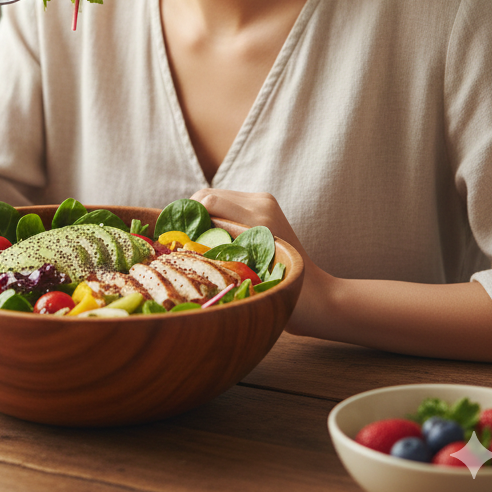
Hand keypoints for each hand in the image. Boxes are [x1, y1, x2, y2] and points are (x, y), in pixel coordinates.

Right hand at [190, 187, 335, 336]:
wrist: (317, 297)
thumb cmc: (282, 292)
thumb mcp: (243, 273)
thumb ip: (216, 246)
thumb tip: (183, 237)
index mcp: (256, 216)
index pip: (206, 201)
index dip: (186, 217)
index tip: (174, 237)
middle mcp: (260, 202)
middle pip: (207, 195)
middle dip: (191, 215)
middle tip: (180, 239)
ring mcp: (264, 202)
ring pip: (216, 197)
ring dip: (203, 215)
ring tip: (195, 240)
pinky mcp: (265, 206)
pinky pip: (228, 203)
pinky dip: (216, 216)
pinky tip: (213, 237)